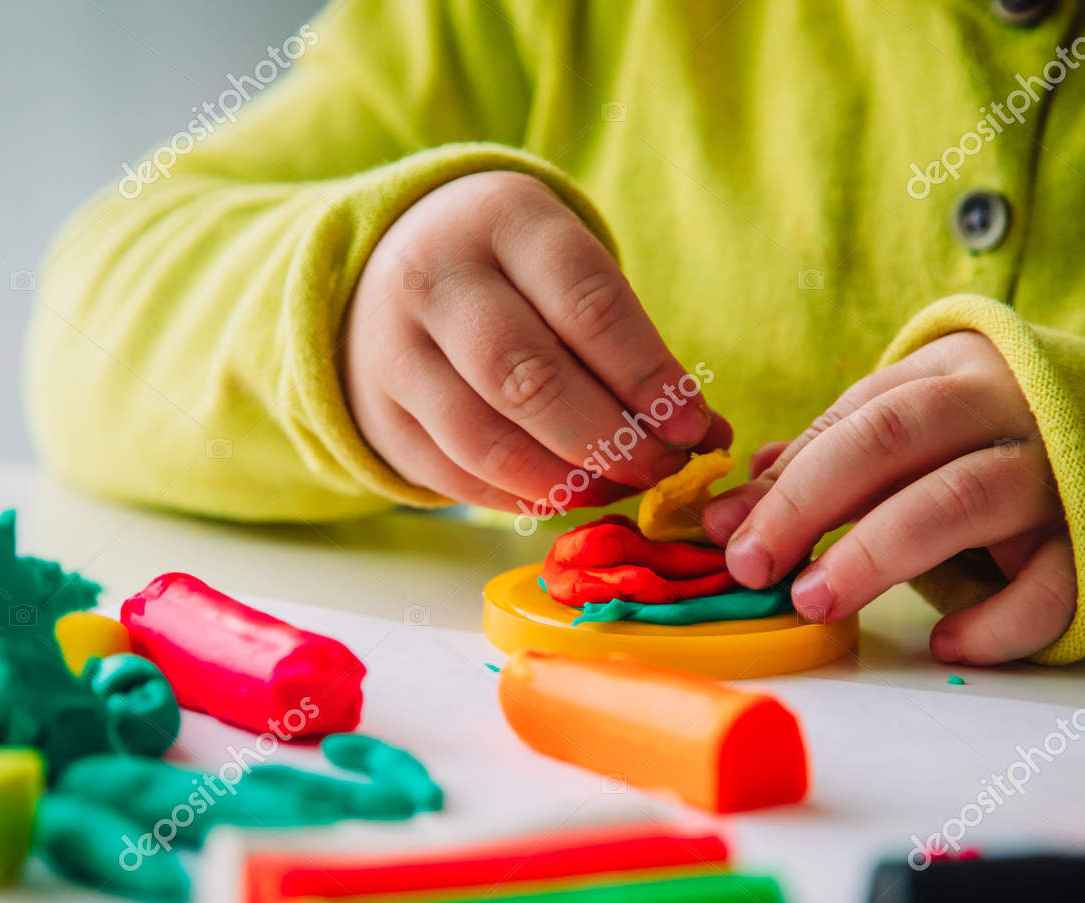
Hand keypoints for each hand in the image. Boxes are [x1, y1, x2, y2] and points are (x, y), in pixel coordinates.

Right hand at [345, 171, 729, 510]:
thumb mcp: (563, 267)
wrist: (386, 265)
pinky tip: (566, 497)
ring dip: (564, 481)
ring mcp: (394, 350)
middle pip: (528, 377)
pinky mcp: (380, 415)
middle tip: (659, 469)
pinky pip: (454, 475)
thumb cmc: (511, 273)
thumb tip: (704, 436)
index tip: (693, 426)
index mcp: (504, 221)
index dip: (648, 376)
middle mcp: (436, 279)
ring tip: (616, 489)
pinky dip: (519, 498)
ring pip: (484, 439)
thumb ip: (628, 343)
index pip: (587, 304)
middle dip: (609, 438)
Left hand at [702, 331, 1074, 663]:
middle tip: (755, 565)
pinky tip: (942, 644)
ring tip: (814, 599)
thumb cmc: (999, 442)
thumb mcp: (919, 429)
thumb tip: (730, 512)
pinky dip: (993, 621)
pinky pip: (1048, 585)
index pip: (855, 417)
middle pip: (895, 439)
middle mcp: (1009, 407)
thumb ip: (830, 460)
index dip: (786, 479)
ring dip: (877, 552)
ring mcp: (1059, 473)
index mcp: (955, 370)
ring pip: (961, 500)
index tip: (728, 534)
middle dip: (810, 504)